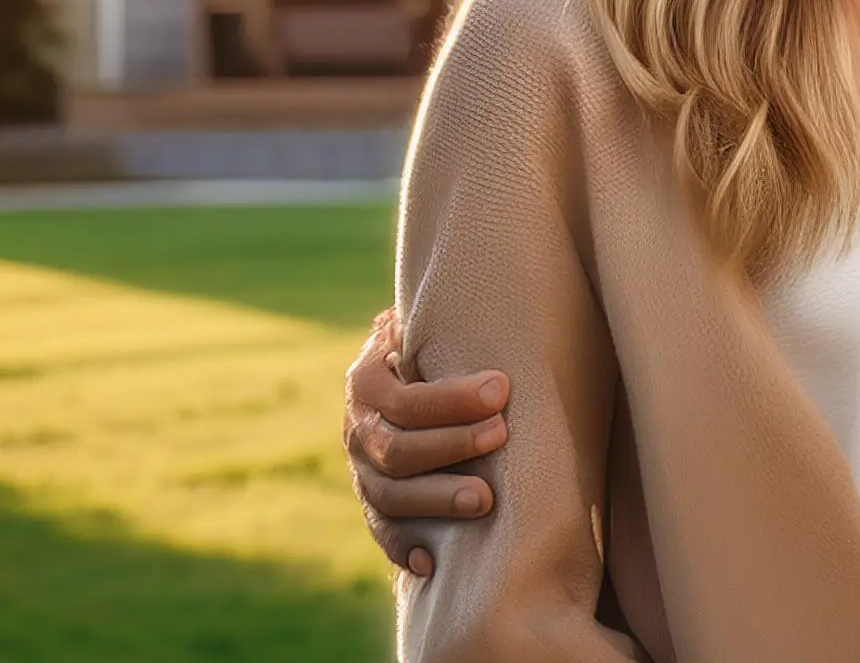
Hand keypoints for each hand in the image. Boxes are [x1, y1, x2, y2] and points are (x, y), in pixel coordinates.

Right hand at [342, 307, 512, 577]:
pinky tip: (431, 562)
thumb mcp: (426, 328)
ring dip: (438, 499)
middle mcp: (356, 430)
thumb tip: (453, 297)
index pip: (404, 398)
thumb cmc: (436, 348)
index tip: (502, 388)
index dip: (452, 397)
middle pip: (397, 449)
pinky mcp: (374, 507)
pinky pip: (382, 532)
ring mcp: (361, 473)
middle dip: (452, 444)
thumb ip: (434, 322)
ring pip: (390, 496)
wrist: (404, 377)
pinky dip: (403, 547)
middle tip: (502, 435)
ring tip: (486, 499)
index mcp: (367, 381)